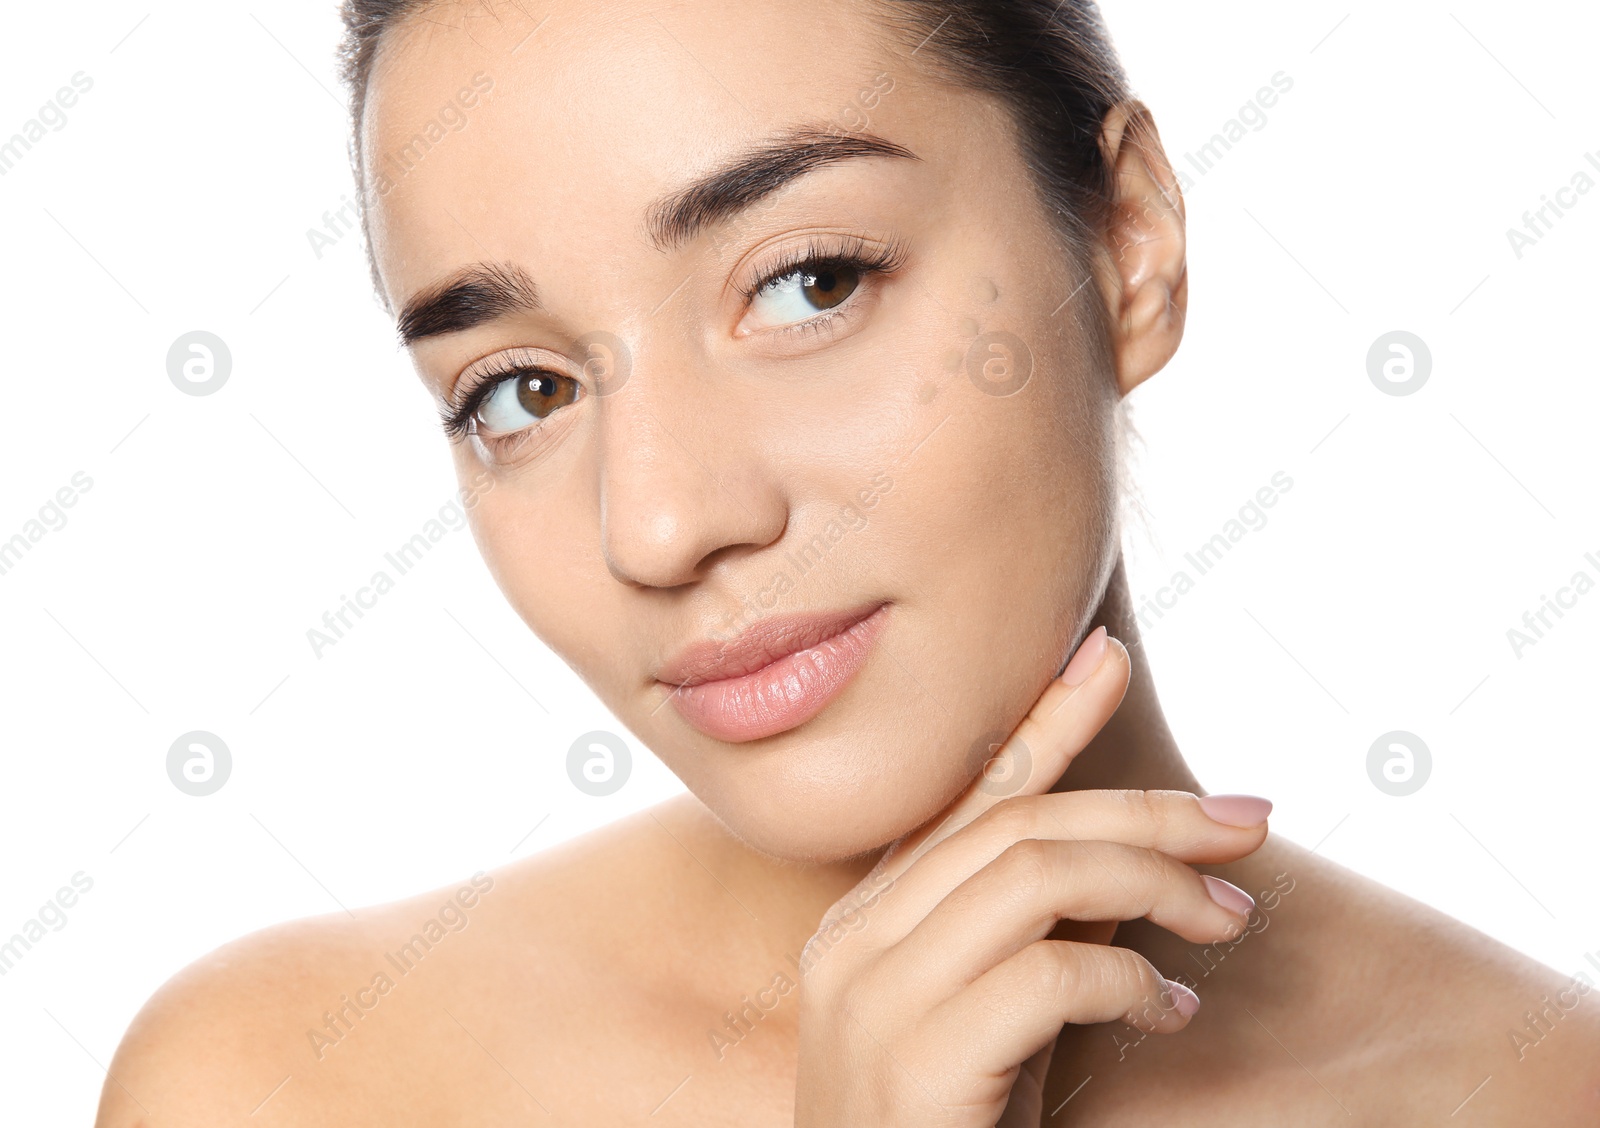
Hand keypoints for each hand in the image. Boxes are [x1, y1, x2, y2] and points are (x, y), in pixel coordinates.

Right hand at [791, 628, 1270, 1126]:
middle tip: (1250, 817)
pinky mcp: (913, 1063)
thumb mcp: (986, 1025)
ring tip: (1230, 916)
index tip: (1105, 657)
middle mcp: (853, 943)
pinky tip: (1173, 1011)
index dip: (1043, 721)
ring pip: (1034, 872)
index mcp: (862, 923)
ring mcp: (872, 998)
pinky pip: (1048, 973)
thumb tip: (1127, 862)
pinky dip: (1132, 980)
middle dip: (1146, 806)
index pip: (964, 797)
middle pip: (1016, 823)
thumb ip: (1027, 938)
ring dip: (1155, 881)